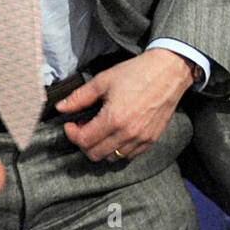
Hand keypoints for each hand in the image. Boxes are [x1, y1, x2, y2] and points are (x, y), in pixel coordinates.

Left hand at [57, 51, 193, 162]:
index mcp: (113, 118)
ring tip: (101, 129)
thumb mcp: (104, 80)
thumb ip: (80, 97)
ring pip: (111, 158)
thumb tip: (61, 107)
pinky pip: (129, 155)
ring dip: (101, 147)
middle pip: (95, 154)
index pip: (83, 141)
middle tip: (84, 126)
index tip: (71, 124)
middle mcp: (127, 133)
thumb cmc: (137, 73)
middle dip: (84, 143)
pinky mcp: (151, 140)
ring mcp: (141, 139)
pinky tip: (117, 132)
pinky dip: (118, 148)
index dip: (72, 134)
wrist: (169, 72)